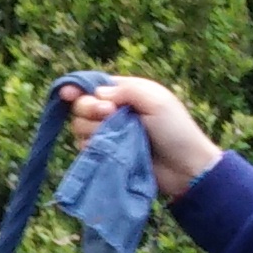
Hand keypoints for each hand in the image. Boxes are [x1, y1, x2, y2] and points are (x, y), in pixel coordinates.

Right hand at [62, 74, 223, 201]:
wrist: (184, 167)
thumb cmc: (176, 129)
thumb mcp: (156, 99)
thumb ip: (126, 89)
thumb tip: (97, 94)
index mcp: (125, 93)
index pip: (92, 86)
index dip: (77, 88)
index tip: (68, 94)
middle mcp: (113, 112)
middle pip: (81, 106)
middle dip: (89, 109)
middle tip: (110, 114)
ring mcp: (109, 135)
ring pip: (79, 127)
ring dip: (93, 130)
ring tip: (116, 136)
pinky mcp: (106, 155)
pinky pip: (84, 148)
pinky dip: (93, 148)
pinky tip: (108, 150)